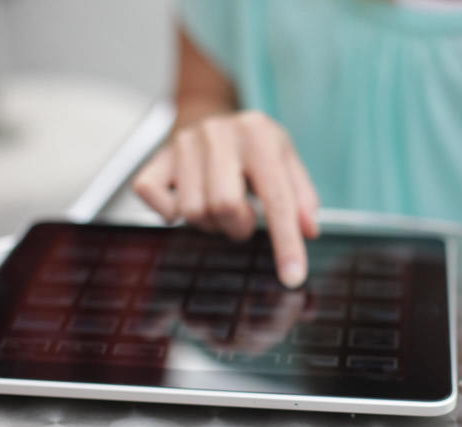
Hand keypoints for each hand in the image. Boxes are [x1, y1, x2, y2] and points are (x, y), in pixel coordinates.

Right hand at [132, 111, 319, 287]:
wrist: (209, 112)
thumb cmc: (253, 147)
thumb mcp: (286, 160)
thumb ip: (301, 196)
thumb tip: (309, 230)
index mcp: (259, 135)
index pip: (276, 197)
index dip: (286, 243)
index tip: (292, 279)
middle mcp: (219, 133)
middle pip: (224, 206)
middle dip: (237, 226)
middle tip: (242, 217)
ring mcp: (184, 143)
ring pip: (192, 211)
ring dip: (210, 223)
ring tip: (218, 206)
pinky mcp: (157, 156)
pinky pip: (153, 198)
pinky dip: (169, 213)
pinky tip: (185, 200)